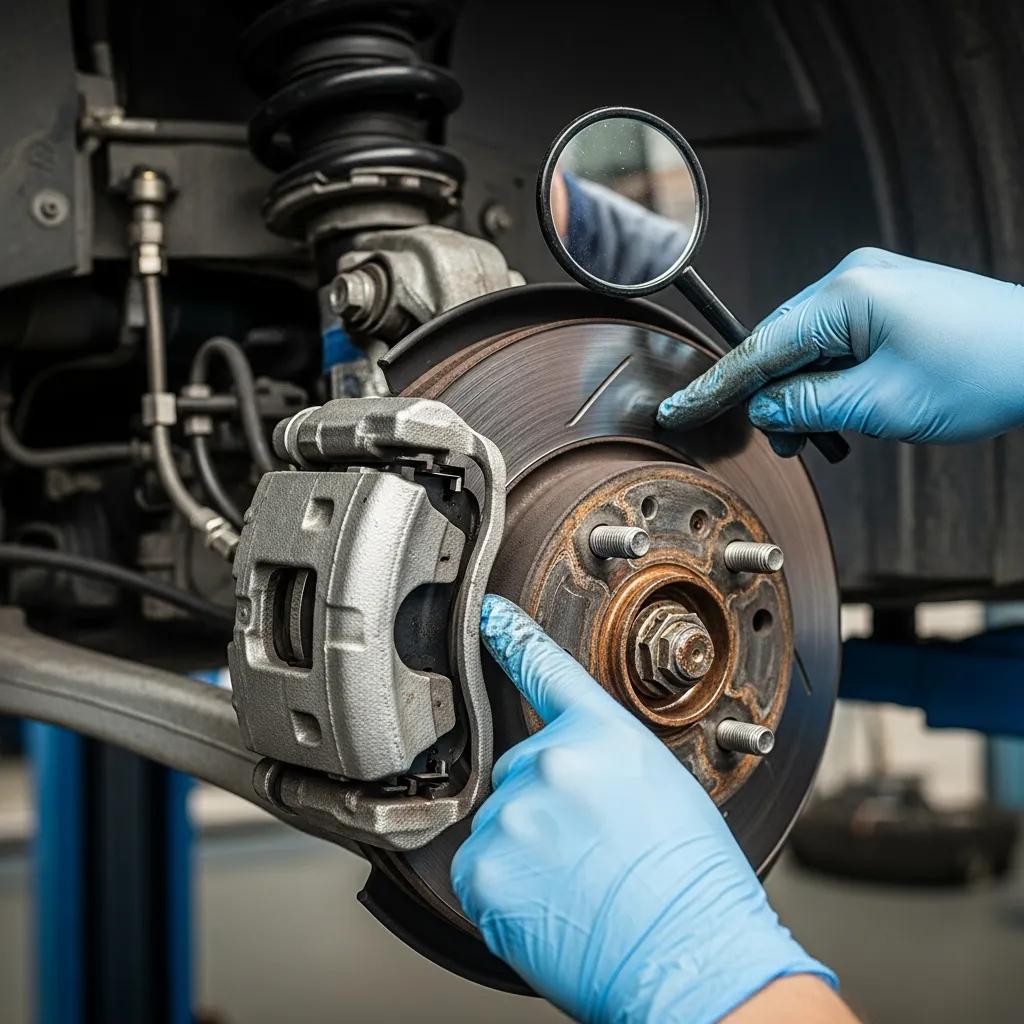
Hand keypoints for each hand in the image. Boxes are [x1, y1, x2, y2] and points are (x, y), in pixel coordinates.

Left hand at [452, 595, 834, 1022]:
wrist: (689, 959)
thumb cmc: (693, 883)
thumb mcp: (663, 786)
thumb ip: (604, 759)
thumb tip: (574, 770)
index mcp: (601, 734)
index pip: (545, 668)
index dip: (512, 635)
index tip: (487, 614)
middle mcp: (550, 763)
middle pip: (521, 769)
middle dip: (545, 801)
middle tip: (589, 847)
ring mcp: (512, 815)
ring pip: (502, 820)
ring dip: (526, 846)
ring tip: (579, 882)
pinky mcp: (484, 869)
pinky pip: (480, 867)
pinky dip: (507, 886)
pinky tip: (552, 904)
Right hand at [657, 248, 1023, 452]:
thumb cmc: (983, 372)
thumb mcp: (881, 405)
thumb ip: (808, 406)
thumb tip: (763, 408)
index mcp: (846, 294)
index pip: (759, 348)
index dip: (717, 387)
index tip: (680, 410)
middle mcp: (853, 277)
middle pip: (780, 344)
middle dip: (770, 396)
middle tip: (783, 443)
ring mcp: (873, 283)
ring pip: (807, 345)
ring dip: (802, 391)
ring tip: (818, 435)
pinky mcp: (890, 297)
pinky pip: (836, 339)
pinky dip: (828, 376)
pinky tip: (839, 409)